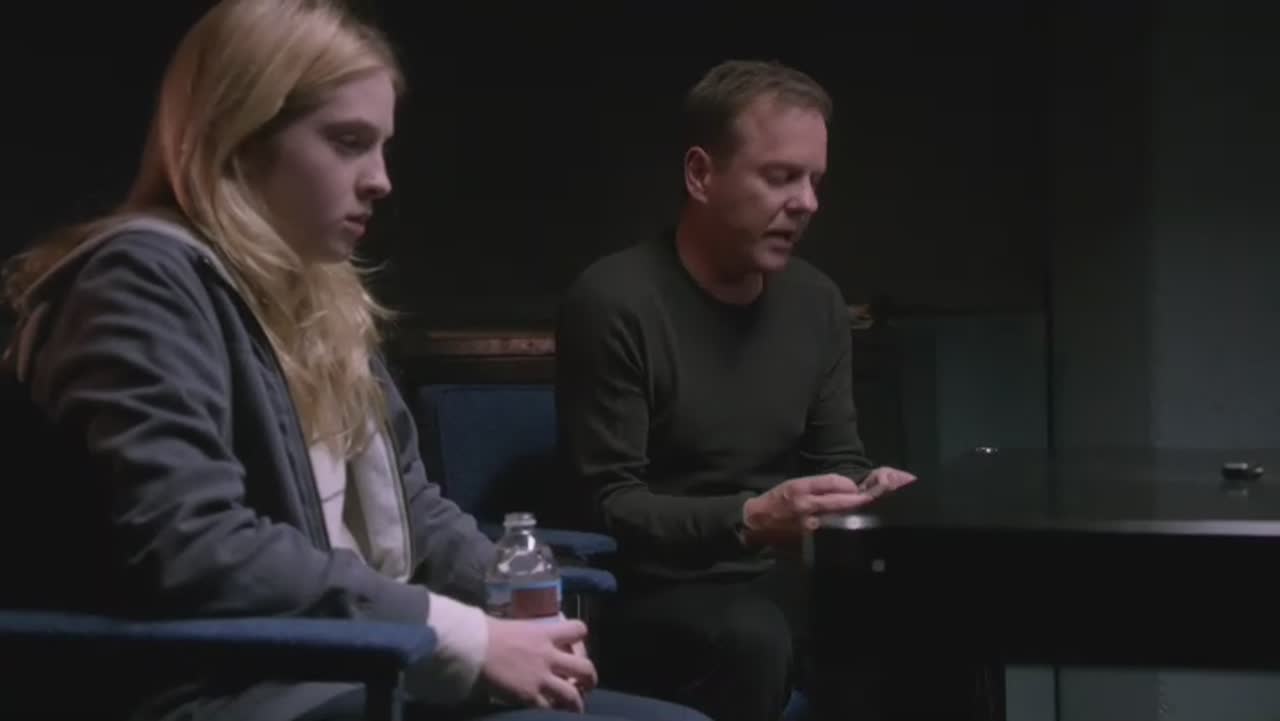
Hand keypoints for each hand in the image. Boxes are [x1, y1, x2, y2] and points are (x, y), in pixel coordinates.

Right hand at [481, 616, 597, 710]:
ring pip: (572, 695)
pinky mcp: (529, 696)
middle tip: (586, 684)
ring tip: (576, 708)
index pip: (578, 629)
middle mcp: (549, 656)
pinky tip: (551, 712)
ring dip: (577, 702)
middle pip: (585, 668)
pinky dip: (553, 711)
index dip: (580, 636)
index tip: (576, 645)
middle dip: (590, 678)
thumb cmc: (487, 631)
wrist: (473, 647)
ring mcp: (541, 678)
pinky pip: (549, 708)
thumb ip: (527, 632)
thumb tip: (523, 634)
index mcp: (545, 633)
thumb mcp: (515, 625)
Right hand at [742, 468, 918, 544]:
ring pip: (842, 520)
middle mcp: (808, 507)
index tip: (861, 489)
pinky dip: (847, 533)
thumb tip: (850, 489)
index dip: (852, 486)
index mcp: (803, 489)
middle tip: (878, 501)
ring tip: (871, 517)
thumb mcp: (796, 484)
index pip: (836, 483)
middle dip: (863, 502)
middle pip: (844, 503)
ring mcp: (810, 526)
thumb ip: (822, 486)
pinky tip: (855, 533)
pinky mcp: (811, 541)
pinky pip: (835, 536)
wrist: (757, 523)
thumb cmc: (778, 500)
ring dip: (859, 518)